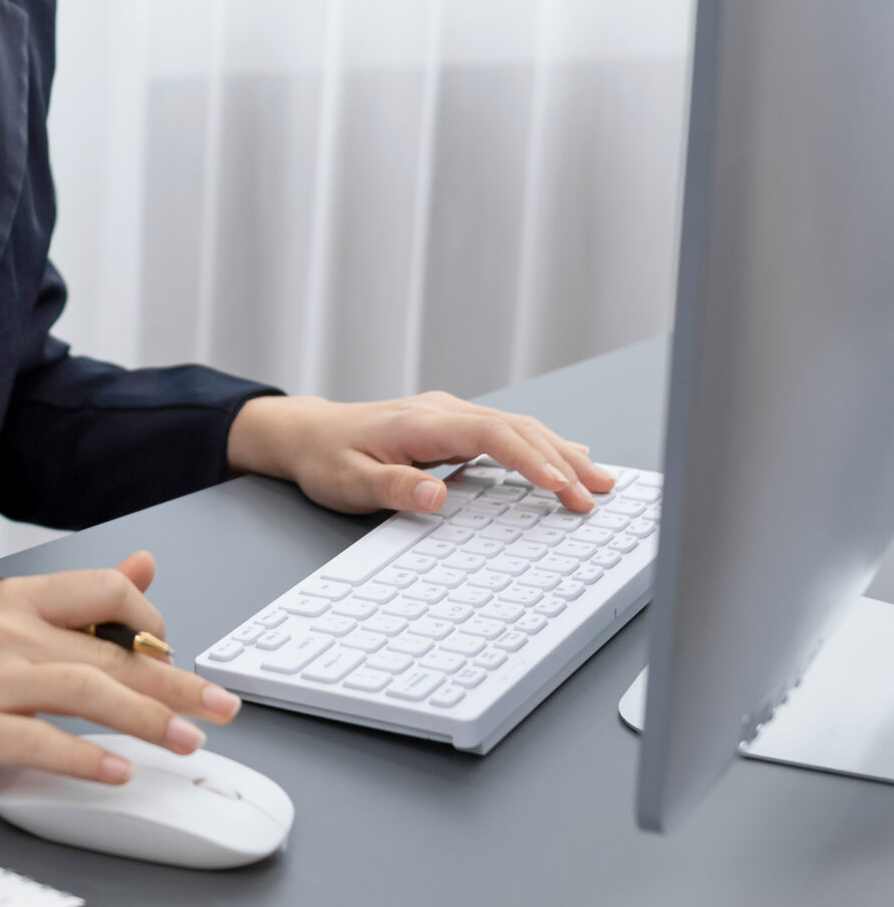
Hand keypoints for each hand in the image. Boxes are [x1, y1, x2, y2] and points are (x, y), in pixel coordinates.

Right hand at [0, 550, 239, 790]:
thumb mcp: (21, 617)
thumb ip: (87, 597)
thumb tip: (147, 565)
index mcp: (23, 599)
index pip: (105, 590)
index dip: (149, 624)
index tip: (171, 655)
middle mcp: (9, 632)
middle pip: (109, 653)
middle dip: (173, 682)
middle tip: (218, 706)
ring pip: (85, 692)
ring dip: (146, 719)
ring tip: (188, 739)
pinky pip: (43, 742)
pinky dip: (87, 758)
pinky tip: (120, 770)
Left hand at [226, 391, 614, 517]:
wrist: (308, 434)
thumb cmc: (326, 458)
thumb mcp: (348, 482)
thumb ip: (392, 488)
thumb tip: (436, 495)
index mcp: (424, 422)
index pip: (492, 435)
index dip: (530, 460)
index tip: (560, 487)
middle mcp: (443, 411)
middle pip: (517, 429)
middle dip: (562, 460)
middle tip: (598, 494)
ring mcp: (451, 415)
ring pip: (518, 428)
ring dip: (560, 452)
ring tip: (599, 480)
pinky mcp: (453, 426)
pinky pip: (508, 432)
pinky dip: (542, 447)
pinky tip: (568, 457)